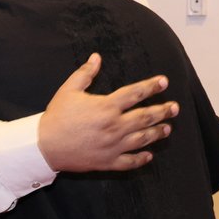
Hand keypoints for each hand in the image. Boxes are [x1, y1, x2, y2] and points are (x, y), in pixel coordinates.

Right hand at [37, 53, 177, 172]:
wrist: (44, 146)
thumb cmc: (56, 116)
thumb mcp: (69, 90)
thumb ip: (85, 73)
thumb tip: (96, 57)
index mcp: (106, 107)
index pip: (135, 93)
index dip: (151, 86)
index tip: (164, 82)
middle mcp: (114, 126)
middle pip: (145, 117)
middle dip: (162, 111)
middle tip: (175, 108)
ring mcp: (113, 146)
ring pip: (142, 139)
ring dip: (157, 133)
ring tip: (167, 128)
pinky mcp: (107, 161)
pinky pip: (129, 162)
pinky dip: (141, 159)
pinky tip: (149, 156)